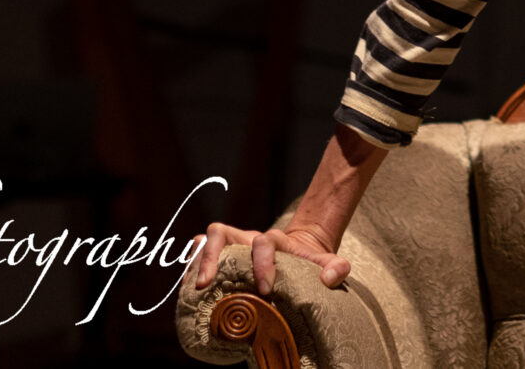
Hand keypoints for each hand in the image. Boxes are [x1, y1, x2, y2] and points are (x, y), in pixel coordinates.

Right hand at [185, 220, 352, 293]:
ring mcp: (232, 245)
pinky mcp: (222, 256)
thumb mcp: (326, 262)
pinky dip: (191, 266)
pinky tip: (188, 290)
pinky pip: (199, 251)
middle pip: (222, 233)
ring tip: (190, 289)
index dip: (262, 263)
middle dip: (211, 257)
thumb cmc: (308, 261)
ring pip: (206, 240)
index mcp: (272, 240)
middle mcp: (247, 238)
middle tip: (205, 284)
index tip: (265, 289)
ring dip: (196, 262)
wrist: (296, 252)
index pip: (263, 243)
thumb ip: (335, 267)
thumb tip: (332, 278)